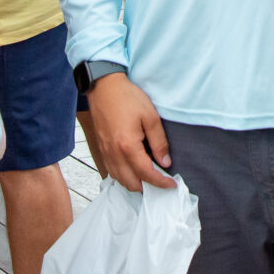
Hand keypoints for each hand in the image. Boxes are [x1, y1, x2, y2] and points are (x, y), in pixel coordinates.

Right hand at [87, 73, 173, 191]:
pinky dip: (123, 176)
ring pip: (120, 179)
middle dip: (148, 187)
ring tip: (148, 175)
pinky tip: (132, 168)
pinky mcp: (101, 147)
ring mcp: (105, 152)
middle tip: (161, 180)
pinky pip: (111, 170)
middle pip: (132, 184)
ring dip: (135, 183)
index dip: (161, 182)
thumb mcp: (150, 116)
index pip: (146, 175)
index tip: (172, 184)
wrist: (104, 85)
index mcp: (127, 146)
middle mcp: (114, 153)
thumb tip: (165, 162)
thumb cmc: (127, 97)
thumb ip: (159, 142)